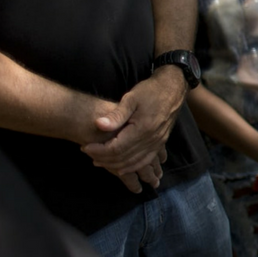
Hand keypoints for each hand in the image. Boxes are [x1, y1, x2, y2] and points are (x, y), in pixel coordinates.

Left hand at [82, 68, 186, 188]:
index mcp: (143, 129)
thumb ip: (116, 115)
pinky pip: (145, 161)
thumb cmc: (150, 91)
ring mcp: (157, 143)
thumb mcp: (131, 98)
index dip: (99, 151)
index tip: (85, 147)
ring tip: (99, 161)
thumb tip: (98, 125)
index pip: (116, 148)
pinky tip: (121, 168)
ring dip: (116, 165)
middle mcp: (151, 139)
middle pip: (124, 158)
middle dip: (104, 159)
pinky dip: (132, 167)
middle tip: (88, 154)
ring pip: (134, 162)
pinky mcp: (160, 143)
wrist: (172, 88)